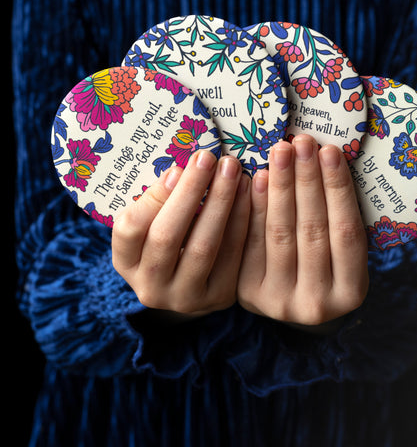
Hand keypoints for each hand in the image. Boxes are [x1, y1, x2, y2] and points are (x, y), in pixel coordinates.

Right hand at [112, 151, 250, 318]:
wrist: (196, 282)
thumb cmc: (172, 239)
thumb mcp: (154, 222)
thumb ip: (160, 201)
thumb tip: (181, 171)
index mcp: (126, 263)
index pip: (128, 230)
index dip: (153, 198)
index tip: (177, 168)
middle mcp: (150, 288)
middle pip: (167, 237)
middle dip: (190, 192)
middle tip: (209, 158)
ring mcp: (184, 298)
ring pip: (202, 247)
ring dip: (220, 202)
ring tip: (232, 170)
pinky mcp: (218, 298)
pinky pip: (232, 256)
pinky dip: (241, 220)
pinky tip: (248, 193)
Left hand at [237, 134, 367, 325]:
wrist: (290, 297)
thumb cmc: (323, 263)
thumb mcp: (341, 250)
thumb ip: (337, 218)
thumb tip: (325, 157)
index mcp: (351, 292)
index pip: (347, 232)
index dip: (338, 189)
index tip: (330, 150)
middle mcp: (318, 304)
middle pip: (312, 230)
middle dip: (307, 180)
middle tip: (301, 142)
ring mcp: (281, 303)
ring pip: (280, 233)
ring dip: (281, 187)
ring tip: (281, 151)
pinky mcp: (249, 294)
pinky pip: (250, 242)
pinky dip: (254, 207)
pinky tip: (257, 177)